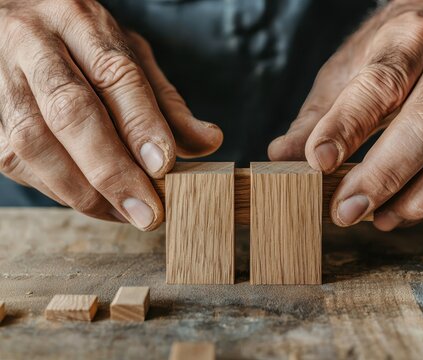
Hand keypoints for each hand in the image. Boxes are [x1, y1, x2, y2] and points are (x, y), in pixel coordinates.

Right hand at [0, 0, 222, 229]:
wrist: (16, 28)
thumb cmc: (84, 47)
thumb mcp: (132, 59)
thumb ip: (167, 104)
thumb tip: (208, 142)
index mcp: (79, 21)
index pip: (114, 74)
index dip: (140, 124)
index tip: (164, 166)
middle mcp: (34, 44)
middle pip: (69, 111)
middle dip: (112, 170)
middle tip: (147, 212)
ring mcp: (1, 80)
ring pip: (35, 142)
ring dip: (85, 191)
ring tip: (126, 214)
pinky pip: (18, 162)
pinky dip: (60, 191)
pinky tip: (95, 203)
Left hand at [269, 0, 422, 229]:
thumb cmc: (390, 54)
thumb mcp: (344, 72)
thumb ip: (316, 116)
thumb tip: (281, 157)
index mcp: (406, 41)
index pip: (378, 86)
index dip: (347, 127)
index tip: (319, 162)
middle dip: (383, 176)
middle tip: (345, 210)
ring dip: (419, 197)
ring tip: (378, 218)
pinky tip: (406, 211)